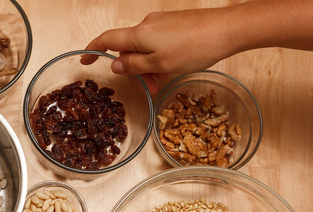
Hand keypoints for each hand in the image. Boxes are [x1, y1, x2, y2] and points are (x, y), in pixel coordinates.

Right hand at [81, 9, 236, 92]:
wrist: (228, 29)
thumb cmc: (195, 47)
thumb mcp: (160, 64)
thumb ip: (135, 66)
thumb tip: (116, 65)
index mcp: (139, 34)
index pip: (107, 40)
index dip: (93, 50)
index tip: (84, 60)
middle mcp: (147, 25)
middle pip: (129, 49)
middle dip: (134, 70)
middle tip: (148, 88)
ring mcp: (162, 24)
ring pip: (145, 48)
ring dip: (149, 67)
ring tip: (163, 81)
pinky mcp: (175, 25)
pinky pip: (158, 43)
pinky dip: (159, 58)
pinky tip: (172, 68)